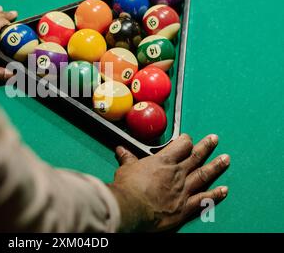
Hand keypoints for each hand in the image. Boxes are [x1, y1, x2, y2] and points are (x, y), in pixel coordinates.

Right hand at [108, 134, 229, 231]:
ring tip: (226, 159)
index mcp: (164, 161)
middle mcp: (177, 173)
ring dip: (216, 166)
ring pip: (203, 175)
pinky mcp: (185, 207)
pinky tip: (224, 190)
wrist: (131, 208)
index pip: (180, 146)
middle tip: (215, 139)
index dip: (185, 141)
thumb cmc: (128, 188)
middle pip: (196, 156)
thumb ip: (128, 159)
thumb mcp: (126, 169)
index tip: (187, 139)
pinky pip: (203, 199)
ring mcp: (184, 190)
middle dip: (206, 147)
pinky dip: (215, 195)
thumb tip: (121, 150)